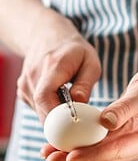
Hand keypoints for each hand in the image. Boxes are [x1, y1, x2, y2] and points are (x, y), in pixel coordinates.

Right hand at [17, 8, 100, 122]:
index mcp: (52, 67)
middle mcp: (33, 76)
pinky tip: (60, 101)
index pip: (44, 96)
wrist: (49, 37)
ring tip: (71, 106)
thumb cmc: (75, 51)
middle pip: (42, 109)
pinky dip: (50, 111)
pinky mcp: (23, 91)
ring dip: (57, 116)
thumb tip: (80, 103)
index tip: (74, 123)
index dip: (57, 115)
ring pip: (40, 112)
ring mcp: (25, 84)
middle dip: (61, 122)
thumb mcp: (90, 63)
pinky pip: (38, 110)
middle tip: (79, 124)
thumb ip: (85, 84)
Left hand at [41, 64, 137, 160]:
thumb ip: (124, 108)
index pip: (118, 151)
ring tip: (50, 155)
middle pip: (106, 159)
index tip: (70, 156)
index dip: (92, 154)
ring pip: (101, 154)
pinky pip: (102, 144)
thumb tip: (103, 123)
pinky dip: (83, 144)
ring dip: (76, 155)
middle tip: (51, 160)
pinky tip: (64, 144)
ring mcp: (133, 143)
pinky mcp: (125, 136)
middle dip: (78, 160)